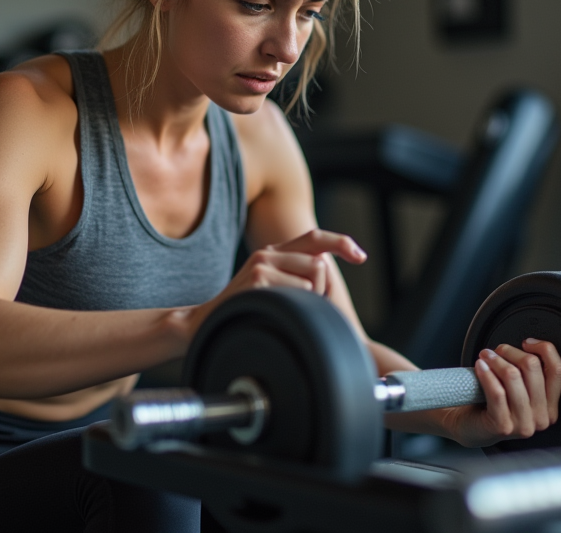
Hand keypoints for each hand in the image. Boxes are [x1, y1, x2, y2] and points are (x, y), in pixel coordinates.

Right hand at [182, 229, 366, 338]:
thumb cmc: (238, 312)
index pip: (313, 238)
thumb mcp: (266, 288)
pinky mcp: (258, 278)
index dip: (340, 243)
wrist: (200, 324)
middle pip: (320, 266)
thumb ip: (290, 276)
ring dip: (306, 304)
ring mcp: (262, 263)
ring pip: (312, 282)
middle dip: (319, 292)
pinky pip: (298, 293)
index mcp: (272, 252)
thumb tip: (322, 272)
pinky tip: (271, 313)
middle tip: (295, 310)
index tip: (360, 256)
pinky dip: (293, 309)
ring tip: (278, 313)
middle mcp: (268, 253)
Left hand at [443, 339, 560, 447]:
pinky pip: (496, 391)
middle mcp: (542, 418)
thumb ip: (529, 373)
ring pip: (513, 376)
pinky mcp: (503, 426)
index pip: (558, 370)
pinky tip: (480, 366)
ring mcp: (523, 424)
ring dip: (496, 361)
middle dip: (511, 352)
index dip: (544, 349)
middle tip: (496, 351)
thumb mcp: (519, 389)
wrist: (470, 427)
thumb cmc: (493, 404)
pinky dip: (487, 374)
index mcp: (551, 407)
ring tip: (486, 356)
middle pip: (532, 368)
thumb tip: (526, 346)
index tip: (526, 343)